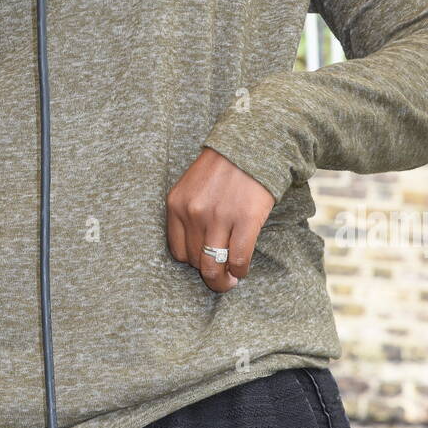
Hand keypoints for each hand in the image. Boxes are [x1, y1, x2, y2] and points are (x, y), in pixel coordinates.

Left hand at [166, 148, 275, 292]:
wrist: (251, 147)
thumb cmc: (222, 169)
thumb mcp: (192, 186)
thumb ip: (188, 213)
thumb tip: (197, 250)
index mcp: (176, 204)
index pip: (178, 251)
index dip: (192, 262)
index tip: (204, 263)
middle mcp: (193, 212)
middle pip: (195, 261)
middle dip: (209, 275)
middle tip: (220, 279)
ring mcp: (218, 217)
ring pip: (213, 267)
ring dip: (223, 281)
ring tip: (231, 280)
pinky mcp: (244, 220)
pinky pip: (237, 259)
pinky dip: (240, 270)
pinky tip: (242, 270)